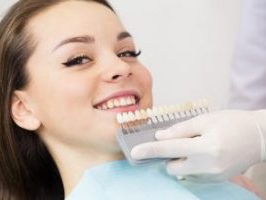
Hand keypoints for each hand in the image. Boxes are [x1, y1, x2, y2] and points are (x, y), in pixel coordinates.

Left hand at [131, 110, 265, 181]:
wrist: (259, 137)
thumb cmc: (233, 123)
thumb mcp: (206, 120)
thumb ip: (180, 129)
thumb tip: (160, 137)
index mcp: (206, 148)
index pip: (169, 149)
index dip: (150, 150)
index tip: (134, 152)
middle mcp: (208, 167)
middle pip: (172, 166)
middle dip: (168, 156)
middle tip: (177, 142)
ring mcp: (213, 177)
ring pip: (182, 172)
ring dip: (180, 160)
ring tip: (194, 146)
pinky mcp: (216, 180)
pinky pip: (193, 175)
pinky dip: (191, 164)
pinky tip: (202, 153)